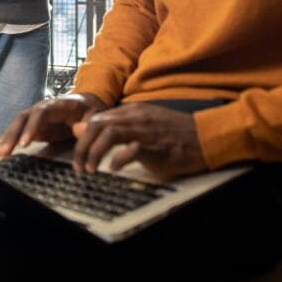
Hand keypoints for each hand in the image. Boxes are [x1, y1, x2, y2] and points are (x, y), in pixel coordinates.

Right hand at [0, 93, 106, 155]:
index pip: (41, 113)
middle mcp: (44, 107)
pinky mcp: (34, 125)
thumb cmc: (91, 111)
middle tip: (4, 151)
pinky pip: (19, 130)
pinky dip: (8, 138)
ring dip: (7, 137)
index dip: (31, 127)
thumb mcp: (95, 116)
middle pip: (24, 117)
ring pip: (18, 124)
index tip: (24, 143)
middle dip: (13, 134)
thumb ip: (88, 123)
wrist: (87, 105)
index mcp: (58, 104)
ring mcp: (37, 116)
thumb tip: (79, 129)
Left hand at [71, 104, 207, 177]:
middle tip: (79, 166)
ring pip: (109, 134)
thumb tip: (87, 129)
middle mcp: (135, 117)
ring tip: (90, 169)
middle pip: (97, 125)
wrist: (203, 136)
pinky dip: (118, 160)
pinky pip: (131, 150)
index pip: (96, 119)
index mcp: (131, 111)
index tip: (79, 153)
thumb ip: (116, 126)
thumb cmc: (173, 133)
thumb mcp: (142, 124)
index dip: (82, 137)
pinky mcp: (155, 146)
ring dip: (94, 153)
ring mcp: (145, 130)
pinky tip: (113, 169)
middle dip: (82, 147)